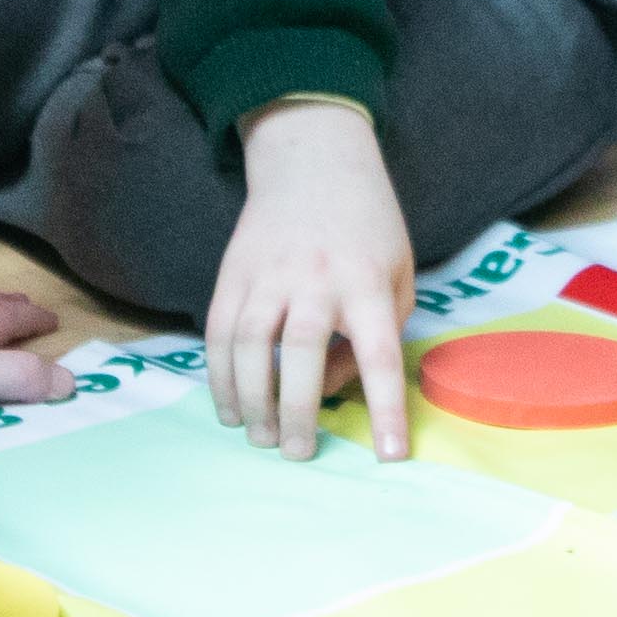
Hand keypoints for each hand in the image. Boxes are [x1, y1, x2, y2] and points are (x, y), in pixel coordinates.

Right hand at [210, 101, 414, 460]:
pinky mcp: (233, 273)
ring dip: (251, 399)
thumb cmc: (368, 230)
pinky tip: (230, 407)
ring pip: (248, 345)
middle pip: (300, 353)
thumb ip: (378, 335)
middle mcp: (316, 279)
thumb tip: (330, 391)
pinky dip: (219, 376)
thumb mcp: (399, 276)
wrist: (313, 161)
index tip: (390, 455)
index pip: (379, 355)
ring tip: (259, 437)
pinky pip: (218, 332)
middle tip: (297, 452)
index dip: (385, 408)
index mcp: (368, 283)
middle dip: (296, 411)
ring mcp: (268, 274)